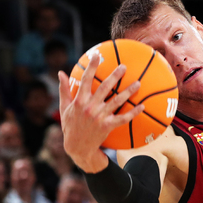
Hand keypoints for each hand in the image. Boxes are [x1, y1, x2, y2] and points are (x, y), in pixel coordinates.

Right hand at [59, 54, 143, 171]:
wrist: (77, 147)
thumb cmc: (70, 125)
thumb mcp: (65, 107)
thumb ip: (65, 90)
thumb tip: (61, 73)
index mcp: (79, 100)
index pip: (86, 79)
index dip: (91, 67)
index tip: (97, 55)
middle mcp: (90, 107)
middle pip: (105, 88)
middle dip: (115, 76)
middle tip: (124, 66)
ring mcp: (100, 117)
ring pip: (117, 101)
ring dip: (128, 91)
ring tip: (138, 83)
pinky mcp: (107, 126)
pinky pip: (123, 118)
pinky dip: (133, 112)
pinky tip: (142, 106)